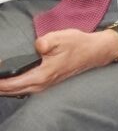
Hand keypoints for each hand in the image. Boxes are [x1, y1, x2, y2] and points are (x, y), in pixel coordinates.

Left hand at [0, 28, 117, 95]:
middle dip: (0, 86)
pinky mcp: (47, 82)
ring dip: (6, 88)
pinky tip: (11, 81)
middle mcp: (41, 84)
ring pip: (18, 92)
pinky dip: (14, 87)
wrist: (94, 51)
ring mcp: (45, 85)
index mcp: (42, 75)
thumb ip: (44, 42)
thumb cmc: (78, 44)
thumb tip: (35, 46)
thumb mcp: (61, 38)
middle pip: (11, 91)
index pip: (11, 84)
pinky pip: (25, 89)